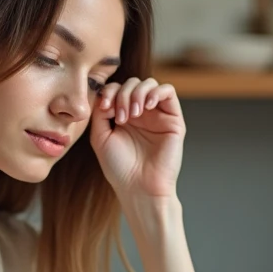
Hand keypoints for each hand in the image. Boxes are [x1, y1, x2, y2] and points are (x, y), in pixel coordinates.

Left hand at [89, 77, 185, 199]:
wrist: (139, 187)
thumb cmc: (119, 168)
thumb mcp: (100, 137)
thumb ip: (99, 112)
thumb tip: (104, 93)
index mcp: (123, 116)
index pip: (117, 89)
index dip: (109, 92)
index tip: (104, 107)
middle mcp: (141, 114)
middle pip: (132, 84)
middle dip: (123, 95)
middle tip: (120, 117)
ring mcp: (157, 115)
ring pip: (149, 84)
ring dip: (137, 93)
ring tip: (133, 114)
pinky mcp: (173, 120)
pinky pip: (168, 92)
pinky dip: (156, 92)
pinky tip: (146, 107)